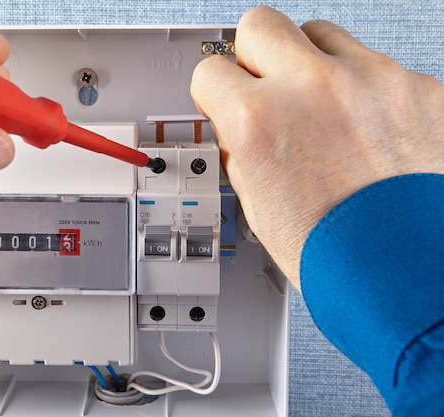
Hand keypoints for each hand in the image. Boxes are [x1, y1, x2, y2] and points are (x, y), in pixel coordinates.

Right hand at [191, 6, 443, 288]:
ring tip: (321, 108)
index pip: (210, 71)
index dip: (214, 91)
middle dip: (253, 54)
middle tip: (264, 83)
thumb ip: (242, 150)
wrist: (408, 276)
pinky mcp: (419, 88)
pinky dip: (365, 91)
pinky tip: (367, 130)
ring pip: (321, 35)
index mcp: (259, 121)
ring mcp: (372, 81)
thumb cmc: (336, 256)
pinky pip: (377, 67)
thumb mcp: (257, 206)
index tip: (224, 98)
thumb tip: (239, 124)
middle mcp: (312, 88)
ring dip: (311, 64)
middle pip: (260, 25)